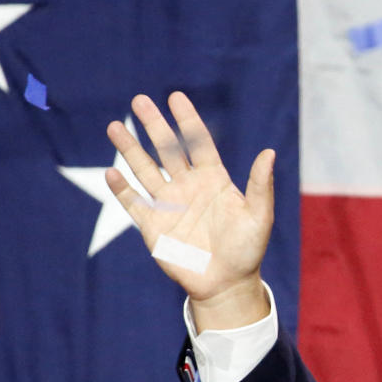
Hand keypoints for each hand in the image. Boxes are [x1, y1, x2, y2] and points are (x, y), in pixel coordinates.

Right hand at [105, 92, 273, 324]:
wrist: (227, 284)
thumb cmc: (247, 250)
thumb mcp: (259, 216)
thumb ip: (260, 185)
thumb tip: (269, 152)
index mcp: (214, 180)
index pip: (198, 143)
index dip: (187, 120)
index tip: (176, 97)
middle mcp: (188, 187)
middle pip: (166, 149)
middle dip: (153, 125)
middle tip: (139, 100)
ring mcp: (169, 205)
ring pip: (145, 170)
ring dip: (130, 149)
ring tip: (114, 126)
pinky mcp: (153, 226)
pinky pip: (134, 203)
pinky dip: (122, 189)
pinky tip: (111, 172)